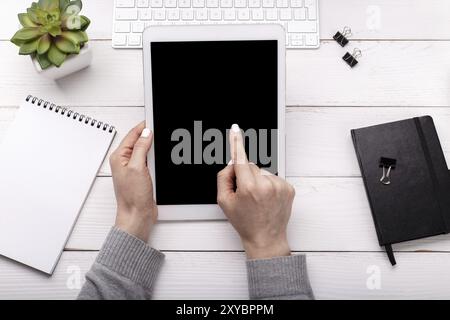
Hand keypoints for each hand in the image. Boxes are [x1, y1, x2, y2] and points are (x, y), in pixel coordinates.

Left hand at [109, 121, 156, 241]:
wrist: (137, 215)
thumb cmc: (132, 197)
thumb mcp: (137, 167)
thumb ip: (141, 148)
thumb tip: (146, 133)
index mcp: (119, 157)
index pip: (132, 135)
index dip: (144, 126)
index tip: (154, 120)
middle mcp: (125, 162)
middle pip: (139, 141)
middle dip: (150, 136)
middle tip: (161, 129)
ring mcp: (134, 169)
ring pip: (146, 151)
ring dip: (154, 148)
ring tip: (162, 142)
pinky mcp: (142, 176)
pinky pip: (150, 161)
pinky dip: (156, 158)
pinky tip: (161, 158)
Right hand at [217, 124, 294, 259]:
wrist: (265, 237)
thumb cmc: (244, 222)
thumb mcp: (224, 201)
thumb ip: (224, 178)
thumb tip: (233, 162)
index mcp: (249, 187)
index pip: (241, 158)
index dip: (236, 142)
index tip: (235, 129)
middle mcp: (266, 184)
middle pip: (250, 166)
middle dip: (245, 175)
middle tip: (245, 194)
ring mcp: (279, 186)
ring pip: (262, 172)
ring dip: (258, 180)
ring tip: (258, 199)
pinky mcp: (288, 188)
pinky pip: (273, 178)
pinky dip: (268, 185)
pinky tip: (267, 199)